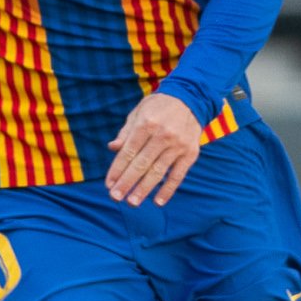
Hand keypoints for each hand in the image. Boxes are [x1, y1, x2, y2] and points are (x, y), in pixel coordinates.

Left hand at [105, 92, 203, 206]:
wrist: (191, 98)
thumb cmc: (159, 106)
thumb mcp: (139, 112)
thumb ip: (126, 132)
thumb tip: (112, 148)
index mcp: (146, 123)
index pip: (128, 152)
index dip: (117, 169)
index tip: (109, 184)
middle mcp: (162, 135)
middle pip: (141, 164)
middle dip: (127, 182)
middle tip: (115, 197)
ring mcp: (178, 145)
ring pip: (158, 172)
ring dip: (144, 189)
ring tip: (132, 202)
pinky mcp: (190, 153)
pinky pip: (178, 175)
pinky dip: (168, 189)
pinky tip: (158, 201)